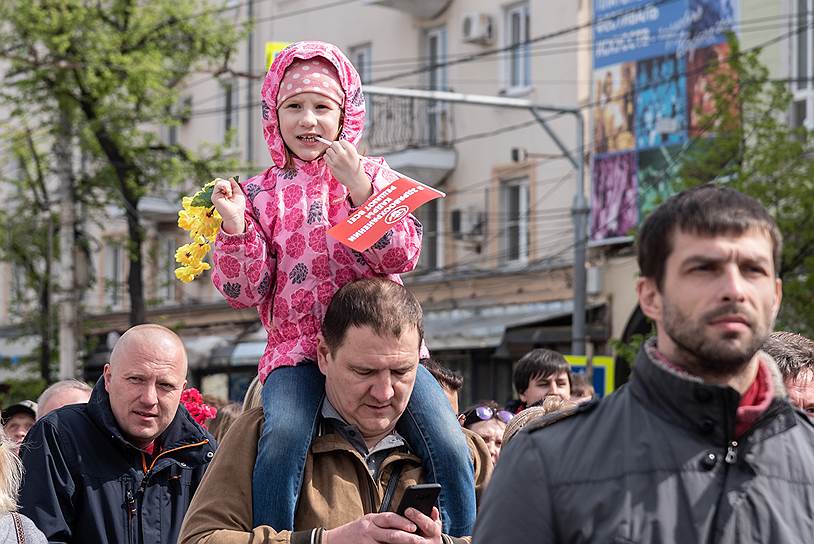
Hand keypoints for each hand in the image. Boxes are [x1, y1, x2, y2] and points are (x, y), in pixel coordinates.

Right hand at [211, 177, 245, 233]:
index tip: (232, 192)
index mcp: (224, 193)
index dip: (229, 184)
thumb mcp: (238, 193)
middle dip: (228, 185)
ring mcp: (216, 195)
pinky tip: (227, 193)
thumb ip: (235, 185)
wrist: (236, 215)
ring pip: (219, 181)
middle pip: (221, 181)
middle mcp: (219, 193)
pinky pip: (218, 184)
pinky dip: (225, 186)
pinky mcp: (214, 196)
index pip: (224, 182)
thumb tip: (230, 178)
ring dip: (227, 186)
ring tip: (229, 194)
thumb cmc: (238, 206)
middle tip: (231, 194)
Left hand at [323, 140, 371, 205]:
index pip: (341, 141)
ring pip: (328, 150)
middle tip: (337, 152)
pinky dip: (328, 158)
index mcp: (351, 150)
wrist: (356, 180)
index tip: (342, 149)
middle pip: (333, 144)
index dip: (341, 145)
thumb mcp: (355, 155)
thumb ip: (347, 149)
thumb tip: (337, 144)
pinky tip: (332, 161)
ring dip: (330, 153)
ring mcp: (337, 160)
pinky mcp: (332, 165)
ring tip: (335, 158)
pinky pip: (325, 157)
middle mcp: (343, 154)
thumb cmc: (355, 168)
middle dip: (334, 147)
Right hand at [323, 509, 441, 543]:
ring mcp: (367, 541)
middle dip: (407, 537)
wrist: (333, 541)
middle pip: (391, 533)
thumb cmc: (353, 532)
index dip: (403, 522)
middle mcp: (369, 529)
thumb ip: (382, 524)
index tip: (414, 526)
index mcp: (372, 519)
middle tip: (419, 541)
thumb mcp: (367, 522)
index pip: (390, 518)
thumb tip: (402, 525)